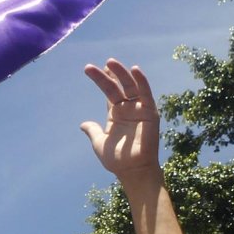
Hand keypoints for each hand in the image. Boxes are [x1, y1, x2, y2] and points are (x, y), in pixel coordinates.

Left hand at [81, 59, 160, 182]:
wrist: (133, 171)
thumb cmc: (117, 160)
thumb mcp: (100, 143)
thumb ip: (92, 131)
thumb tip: (83, 124)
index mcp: (115, 114)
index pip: (109, 92)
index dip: (102, 80)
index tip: (92, 68)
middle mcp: (128, 109)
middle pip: (118, 86)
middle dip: (109, 74)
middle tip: (100, 64)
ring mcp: (139, 109)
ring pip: (131, 86)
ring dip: (122, 73)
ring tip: (110, 62)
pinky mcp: (150, 112)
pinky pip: (146, 94)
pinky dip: (142, 81)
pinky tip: (134, 69)